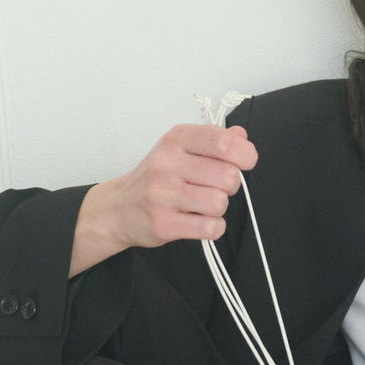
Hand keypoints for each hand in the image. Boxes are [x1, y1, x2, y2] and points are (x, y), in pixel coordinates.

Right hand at [71, 122, 256, 273]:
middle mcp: (167, 164)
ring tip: (203, 205)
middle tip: (215, 187)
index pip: (223, 142)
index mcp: (176, 140)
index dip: (245, 154)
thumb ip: (214, 140)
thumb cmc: (155, 178)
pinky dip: (213, 227)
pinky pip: (210, 228)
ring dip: (219, 208)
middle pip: (228, 176)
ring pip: (220, 203)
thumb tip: (242, 137)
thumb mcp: (180, 149)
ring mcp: (163, 195)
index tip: (246, 162)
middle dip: (231, 185)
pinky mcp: (163, 224)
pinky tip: (200, 221)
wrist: (118, 208)